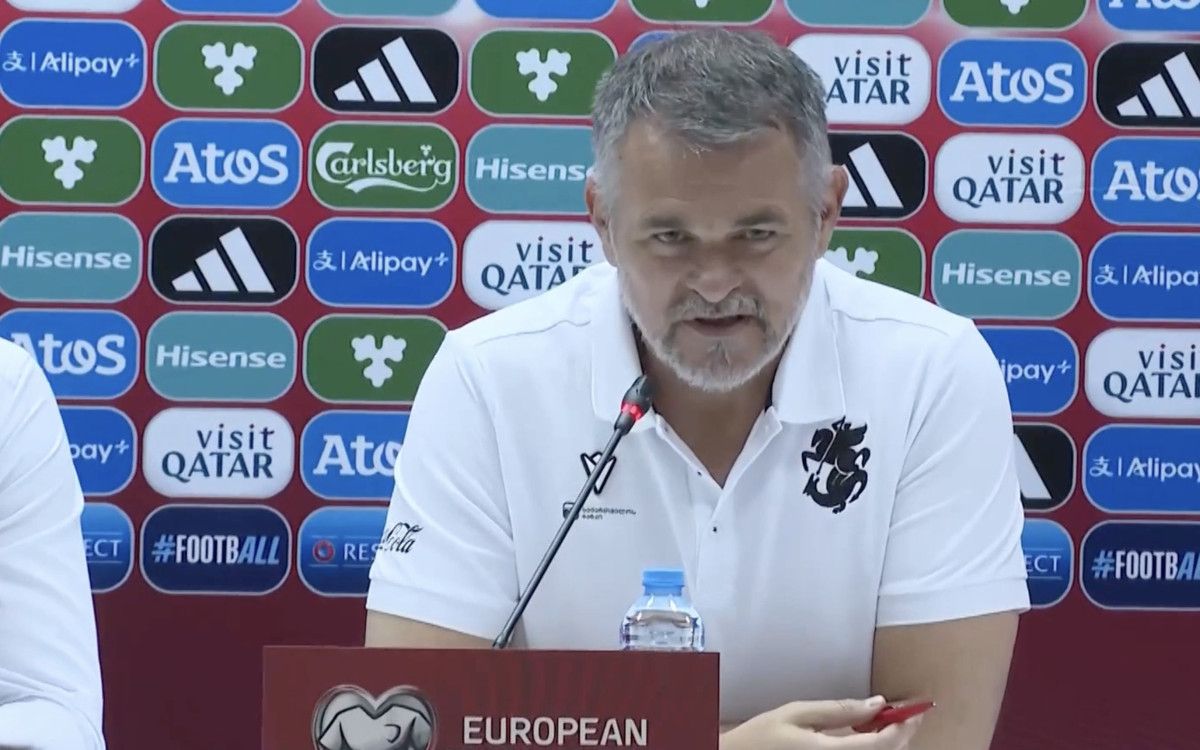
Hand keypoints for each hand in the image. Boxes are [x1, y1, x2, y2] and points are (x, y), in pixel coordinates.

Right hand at [719, 697, 924, 749]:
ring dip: (888, 742)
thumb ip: (838, 709)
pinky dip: (872, 747)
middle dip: (902, 734)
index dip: (903, 727)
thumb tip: (876, 703)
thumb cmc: (762, 737)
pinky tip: (866, 734)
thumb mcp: (797, 713)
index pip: (882, 745)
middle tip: (908, 713)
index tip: (913, 709)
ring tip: (886, 720)